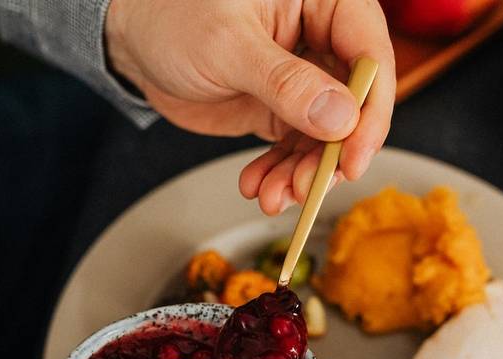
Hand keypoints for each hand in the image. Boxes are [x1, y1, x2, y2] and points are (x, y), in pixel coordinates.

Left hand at [105, 0, 395, 214]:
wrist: (133, 42)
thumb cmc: (173, 17)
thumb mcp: (228, 47)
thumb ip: (285, 82)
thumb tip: (340, 117)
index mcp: (324, 1)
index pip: (370, 55)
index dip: (370, 111)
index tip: (354, 156)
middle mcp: (321, 38)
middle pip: (354, 104)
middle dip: (331, 154)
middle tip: (307, 187)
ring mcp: (303, 79)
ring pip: (325, 135)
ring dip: (303, 173)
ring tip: (273, 195)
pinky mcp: (280, 110)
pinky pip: (295, 149)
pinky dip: (280, 175)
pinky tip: (258, 186)